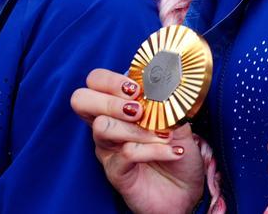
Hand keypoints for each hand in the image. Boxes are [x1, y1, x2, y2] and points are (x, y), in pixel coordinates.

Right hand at [71, 69, 204, 213]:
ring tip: (164, 135)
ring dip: (137, 128)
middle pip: (81, 100)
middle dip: (110, 100)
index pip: (95, 81)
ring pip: (102, 127)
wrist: (186, 188)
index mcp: (118, 105)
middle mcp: (106, 124)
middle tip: (139, 110)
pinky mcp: (115, 172)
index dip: (111, 80)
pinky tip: (173, 151)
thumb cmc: (177, 148)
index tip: (138, 89)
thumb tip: (164, 79)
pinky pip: (126, 153)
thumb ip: (168, 99)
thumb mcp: (178, 117)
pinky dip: (153, 149)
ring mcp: (108, 149)